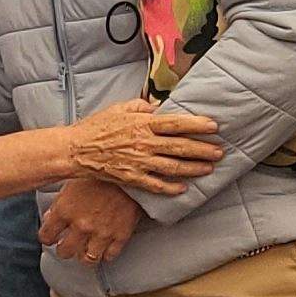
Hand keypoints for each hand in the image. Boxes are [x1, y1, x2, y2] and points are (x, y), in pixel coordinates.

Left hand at [38, 175, 144, 265]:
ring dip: (84, 256)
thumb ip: (59, 203)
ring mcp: (101, 233)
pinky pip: (109, 256)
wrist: (130, 170)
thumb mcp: (72, 182)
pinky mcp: (120, 235)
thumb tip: (51, 217)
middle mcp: (81, 225)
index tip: (51, 237)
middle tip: (67, 246)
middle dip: (64, 249)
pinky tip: (104, 248)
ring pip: (87, 260)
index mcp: (65, 210)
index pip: (46, 236)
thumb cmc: (101, 172)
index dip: (47, 237)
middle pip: (64, 252)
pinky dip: (105, 254)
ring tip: (85, 251)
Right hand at [70, 98, 226, 194]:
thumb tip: (158, 108)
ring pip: (173, 167)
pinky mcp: (131, 178)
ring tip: (209, 169)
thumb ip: (142, 108)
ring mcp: (138, 162)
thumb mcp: (120, 109)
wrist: (75, 150)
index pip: (176, 124)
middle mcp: (144, 143)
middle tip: (219, 152)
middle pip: (180, 147)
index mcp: (142, 124)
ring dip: (194, 169)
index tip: (214, 127)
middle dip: (203, 150)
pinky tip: (183, 188)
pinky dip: (171, 188)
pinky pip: (155, 185)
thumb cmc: (96, 128)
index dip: (197, 126)